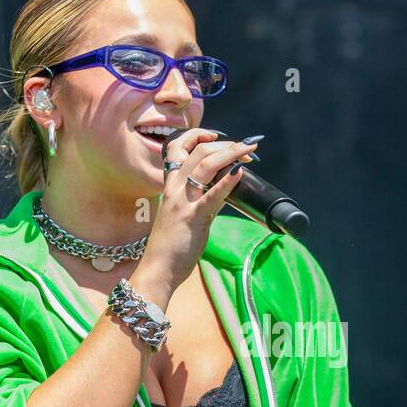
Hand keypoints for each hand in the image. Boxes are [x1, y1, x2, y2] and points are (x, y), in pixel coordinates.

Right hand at [135, 128, 257, 297]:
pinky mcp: (193, 218)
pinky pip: (212, 195)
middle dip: (225, 145)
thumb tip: (223, 189)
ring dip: (230, 154)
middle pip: (199, 152)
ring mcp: (183, 202)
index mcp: (171, 186)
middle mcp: (175, 189)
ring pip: (205, 165)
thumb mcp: (185, 216)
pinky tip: (240, 172)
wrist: (158, 269)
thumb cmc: (172, 247)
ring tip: (248, 151)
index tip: (217, 136)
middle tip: (246, 147)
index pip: (178, 148)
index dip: (198, 136)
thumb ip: (202, 200)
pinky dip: (227, 181)